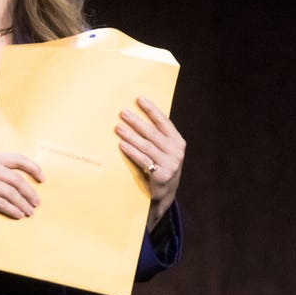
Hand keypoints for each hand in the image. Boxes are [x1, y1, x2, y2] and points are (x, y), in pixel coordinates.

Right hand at [0, 151, 43, 217]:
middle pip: (17, 180)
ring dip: (23, 204)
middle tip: (37, 203)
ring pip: (11, 193)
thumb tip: (24, 183)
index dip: (33, 168)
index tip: (43, 179)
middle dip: (30, 193)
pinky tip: (18, 215)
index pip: (17, 159)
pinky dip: (13, 210)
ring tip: (30, 212)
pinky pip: (2, 204)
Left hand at [117, 96, 185, 230]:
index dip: (151, 110)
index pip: (164, 122)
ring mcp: (170, 164)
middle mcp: (176, 152)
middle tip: (123, 113)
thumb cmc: (159, 168)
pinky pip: (143, 160)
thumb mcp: (163, 152)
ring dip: (131, 135)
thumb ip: (156, 137)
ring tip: (117, 127)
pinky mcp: (162, 176)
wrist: (164, 195)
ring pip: (147, 146)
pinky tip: (121, 144)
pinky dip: (131, 151)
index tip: (139, 99)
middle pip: (153, 133)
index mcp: (178, 142)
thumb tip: (136, 116)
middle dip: (137, 121)